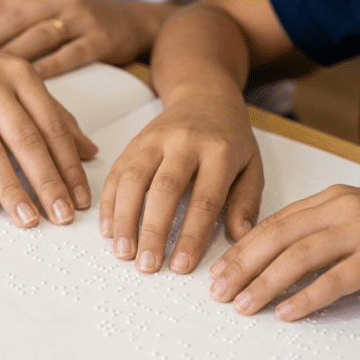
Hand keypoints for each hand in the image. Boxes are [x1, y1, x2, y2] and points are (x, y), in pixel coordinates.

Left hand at [0, 0, 170, 76]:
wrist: (132, 22)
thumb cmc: (80, 21)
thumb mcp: (47, 8)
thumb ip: (13, 18)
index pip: (4, 6)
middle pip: (17, 20)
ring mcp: (82, 17)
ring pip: (40, 37)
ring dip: (14, 57)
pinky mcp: (100, 40)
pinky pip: (68, 55)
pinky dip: (47, 68)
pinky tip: (28, 83)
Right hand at [0, 34, 97, 227]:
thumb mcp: (19, 84)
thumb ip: (55, 116)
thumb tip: (90, 152)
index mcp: (21, 76)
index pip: (53, 127)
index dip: (69, 166)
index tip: (80, 199)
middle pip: (25, 140)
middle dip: (47, 183)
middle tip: (61, 216)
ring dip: (10, 190)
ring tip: (27, 220)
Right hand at [99, 93, 263, 274]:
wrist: (204, 94)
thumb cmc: (229, 137)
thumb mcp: (252, 165)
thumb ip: (247, 200)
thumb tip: (240, 235)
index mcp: (220, 151)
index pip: (205, 199)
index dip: (191, 235)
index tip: (181, 265)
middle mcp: (184, 142)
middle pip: (165, 189)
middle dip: (153, 230)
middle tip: (146, 265)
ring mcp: (155, 140)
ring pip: (133, 179)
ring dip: (124, 218)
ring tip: (122, 252)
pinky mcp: (134, 142)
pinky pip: (116, 172)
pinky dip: (108, 202)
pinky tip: (107, 228)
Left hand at [209, 185, 359, 320]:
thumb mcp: (356, 220)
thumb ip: (318, 231)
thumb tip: (276, 256)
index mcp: (331, 199)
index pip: (273, 223)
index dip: (242, 248)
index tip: (219, 269)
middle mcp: (342, 209)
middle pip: (278, 236)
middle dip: (242, 265)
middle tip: (218, 290)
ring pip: (299, 256)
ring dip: (265, 282)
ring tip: (243, 305)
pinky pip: (336, 279)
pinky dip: (308, 297)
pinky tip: (288, 312)